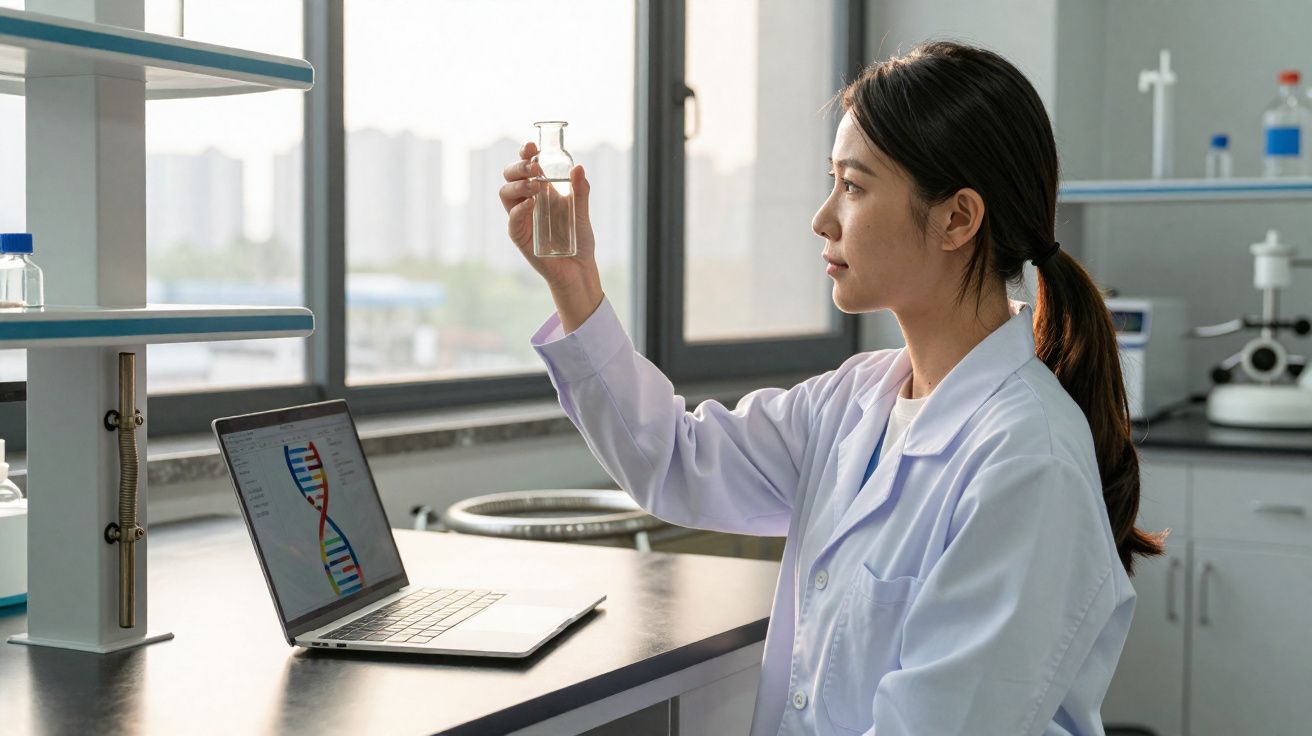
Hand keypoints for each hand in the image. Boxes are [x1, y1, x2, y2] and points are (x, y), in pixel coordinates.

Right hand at [499, 141, 604, 331]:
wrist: (579, 269)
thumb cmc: (579, 240)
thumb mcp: (582, 211)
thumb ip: (581, 191)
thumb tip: (578, 167)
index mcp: (539, 193)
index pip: (524, 168)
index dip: (524, 155)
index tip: (531, 146)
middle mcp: (526, 203)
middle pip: (510, 177)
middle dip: (519, 167)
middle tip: (536, 167)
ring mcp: (521, 220)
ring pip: (506, 195)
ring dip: (519, 186)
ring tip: (535, 186)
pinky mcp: (521, 239)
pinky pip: (513, 222)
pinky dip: (519, 210)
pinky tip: (530, 204)